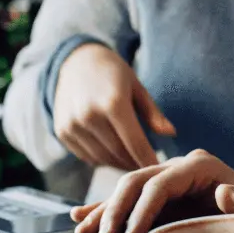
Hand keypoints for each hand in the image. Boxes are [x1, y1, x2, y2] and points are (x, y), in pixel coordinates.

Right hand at [53, 43, 175, 171]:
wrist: (75, 62)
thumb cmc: (113, 74)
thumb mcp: (136, 87)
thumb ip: (152, 113)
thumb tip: (171, 133)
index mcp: (113, 103)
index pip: (135, 142)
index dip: (148, 159)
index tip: (160, 169)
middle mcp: (89, 115)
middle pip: (119, 153)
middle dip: (136, 164)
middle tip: (148, 168)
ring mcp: (72, 125)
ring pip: (102, 158)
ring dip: (119, 164)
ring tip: (133, 162)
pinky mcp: (62, 132)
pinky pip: (87, 156)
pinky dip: (102, 159)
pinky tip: (113, 154)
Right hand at [69, 149, 233, 232]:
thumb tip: (223, 193)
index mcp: (200, 165)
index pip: (161, 184)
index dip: (142, 210)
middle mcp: (180, 167)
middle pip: (137, 182)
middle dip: (116, 210)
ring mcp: (168, 178)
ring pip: (126, 189)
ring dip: (103, 210)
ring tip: (83, 231)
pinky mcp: (160, 194)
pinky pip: (128, 199)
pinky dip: (105, 209)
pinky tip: (82, 217)